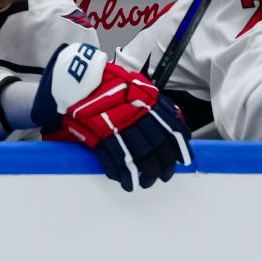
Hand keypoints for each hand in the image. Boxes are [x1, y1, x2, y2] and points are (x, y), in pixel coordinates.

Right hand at [33, 42, 191, 190]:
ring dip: (146, 174)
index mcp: (148, 102)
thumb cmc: (108, 82)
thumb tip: (175, 117)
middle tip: (164, 175)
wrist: (79, 78)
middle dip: (163, 165)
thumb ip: (155, 101)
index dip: (179, 148)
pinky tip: (126, 182)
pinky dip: (123, 174)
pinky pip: (116, 160)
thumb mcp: (137, 85)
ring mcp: (119, 126)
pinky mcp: (101, 135)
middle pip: (158, 147)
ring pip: (140, 156)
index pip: (172, 129)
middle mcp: (138, 115)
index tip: (182, 159)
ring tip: (146, 182)